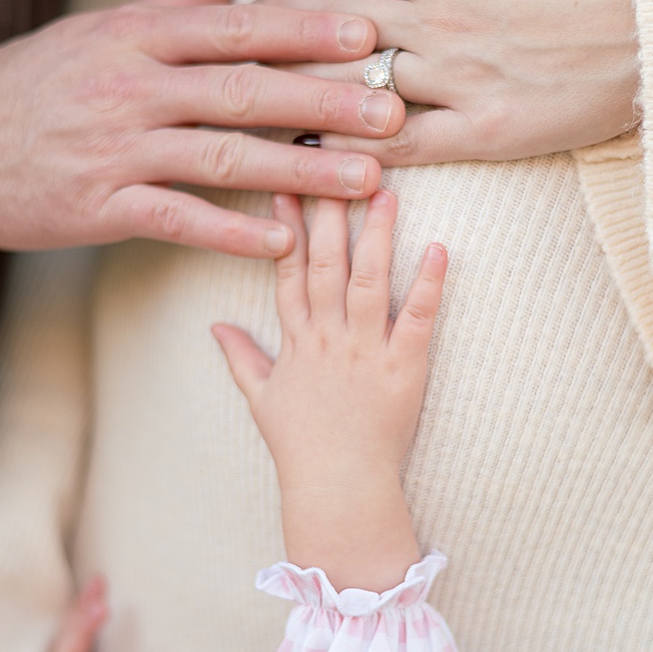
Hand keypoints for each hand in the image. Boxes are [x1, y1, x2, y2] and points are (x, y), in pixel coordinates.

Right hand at [0, 0, 404, 257]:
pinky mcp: (98, 206)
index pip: (235, 28)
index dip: (306, 30)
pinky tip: (282, 240)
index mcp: (136, 38)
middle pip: (243, 90)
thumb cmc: (31, 84)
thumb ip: (178, 0)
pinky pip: (176, 219)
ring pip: (222, 158)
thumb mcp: (100, 27)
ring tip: (366, 181)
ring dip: (300, 171)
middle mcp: (132, 88)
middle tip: (395, 109)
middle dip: (325, 100)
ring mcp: (116, 149)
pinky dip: (230, 231)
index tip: (369, 32)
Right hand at [212, 192, 445, 591]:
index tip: (283, 185)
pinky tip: (437, 247)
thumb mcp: (261, 398)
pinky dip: (429, 283)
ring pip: (371, 281)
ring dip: (378, 234)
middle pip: (326, 264)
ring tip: (386, 191)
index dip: (285, 227)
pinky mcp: (405, 369)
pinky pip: (417, 318)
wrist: (337, 487)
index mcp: (297, 341)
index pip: (287, 272)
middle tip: (334, 164)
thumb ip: (241, 356)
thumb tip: (215, 327)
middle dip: (329, 213)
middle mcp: (329, 338)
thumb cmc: (300, 446)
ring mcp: (366, 351)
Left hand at [260, 0, 639, 162]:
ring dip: (298, 97)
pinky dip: (354, 149)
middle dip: (273, 41)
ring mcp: (460, 80)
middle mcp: (439, 23)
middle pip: (333, 34)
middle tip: (224, 53)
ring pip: (357, 88)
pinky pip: (404, 144)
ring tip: (248, 107)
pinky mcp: (487, 130)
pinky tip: (310, 156)